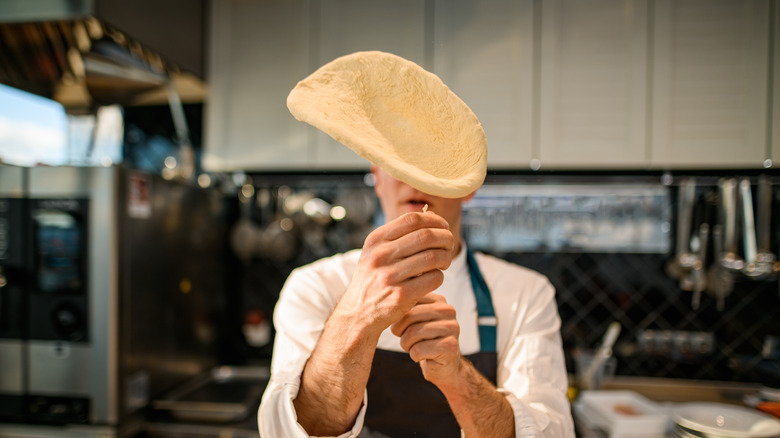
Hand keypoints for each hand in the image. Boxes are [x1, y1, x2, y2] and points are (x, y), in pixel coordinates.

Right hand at [336, 212, 454, 334]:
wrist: (358, 312)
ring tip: (444, 262)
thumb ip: (400, 234)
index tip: (443, 227)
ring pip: (433, 257)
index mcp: (376, 240)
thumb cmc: (374, 278)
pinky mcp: (401, 295)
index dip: (434, 220)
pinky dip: (440, 276)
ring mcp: (390, 276)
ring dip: (446, 258)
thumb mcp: (376, 252)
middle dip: (445, 238)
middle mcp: (380, 255)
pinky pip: (433, 278)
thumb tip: (432, 217)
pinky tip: (435, 277)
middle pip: (426, 236)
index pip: (412, 219)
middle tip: (449, 244)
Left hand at [391, 293, 462, 384]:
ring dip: (407, 345)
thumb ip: (406, 307)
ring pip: (413, 333)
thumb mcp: (415, 319)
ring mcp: (452, 328)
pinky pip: (419, 350)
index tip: (403, 328)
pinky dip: (415, 356)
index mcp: (438, 300)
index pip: (408, 301)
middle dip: (400, 332)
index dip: (398, 318)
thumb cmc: (424, 340)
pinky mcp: (450, 346)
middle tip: (406, 340)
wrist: (443, 366)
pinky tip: (424, 356)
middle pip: (409, 316)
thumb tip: (389, 302)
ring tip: (414, 348)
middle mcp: (448, 310)